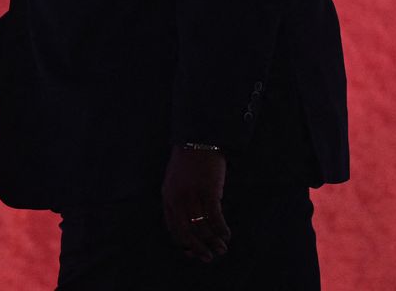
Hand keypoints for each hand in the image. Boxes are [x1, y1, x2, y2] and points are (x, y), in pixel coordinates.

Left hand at [161, 146, 229, 261]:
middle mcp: (177, 199)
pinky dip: (222, 229)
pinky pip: (216, 218)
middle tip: (210, 257)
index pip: (174, 230)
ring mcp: (193, 195)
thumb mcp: (176, 183)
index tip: (194, 254)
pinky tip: (227, 234)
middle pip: (187, 233)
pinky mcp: (209, 190)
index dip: (185, 245)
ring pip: (203, 228)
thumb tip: (190, 230)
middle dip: (199, 248)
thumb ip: (179, 204)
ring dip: (213, 241)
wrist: (199, 139)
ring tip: (222, 247)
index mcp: (168, 198)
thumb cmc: (189, 163)